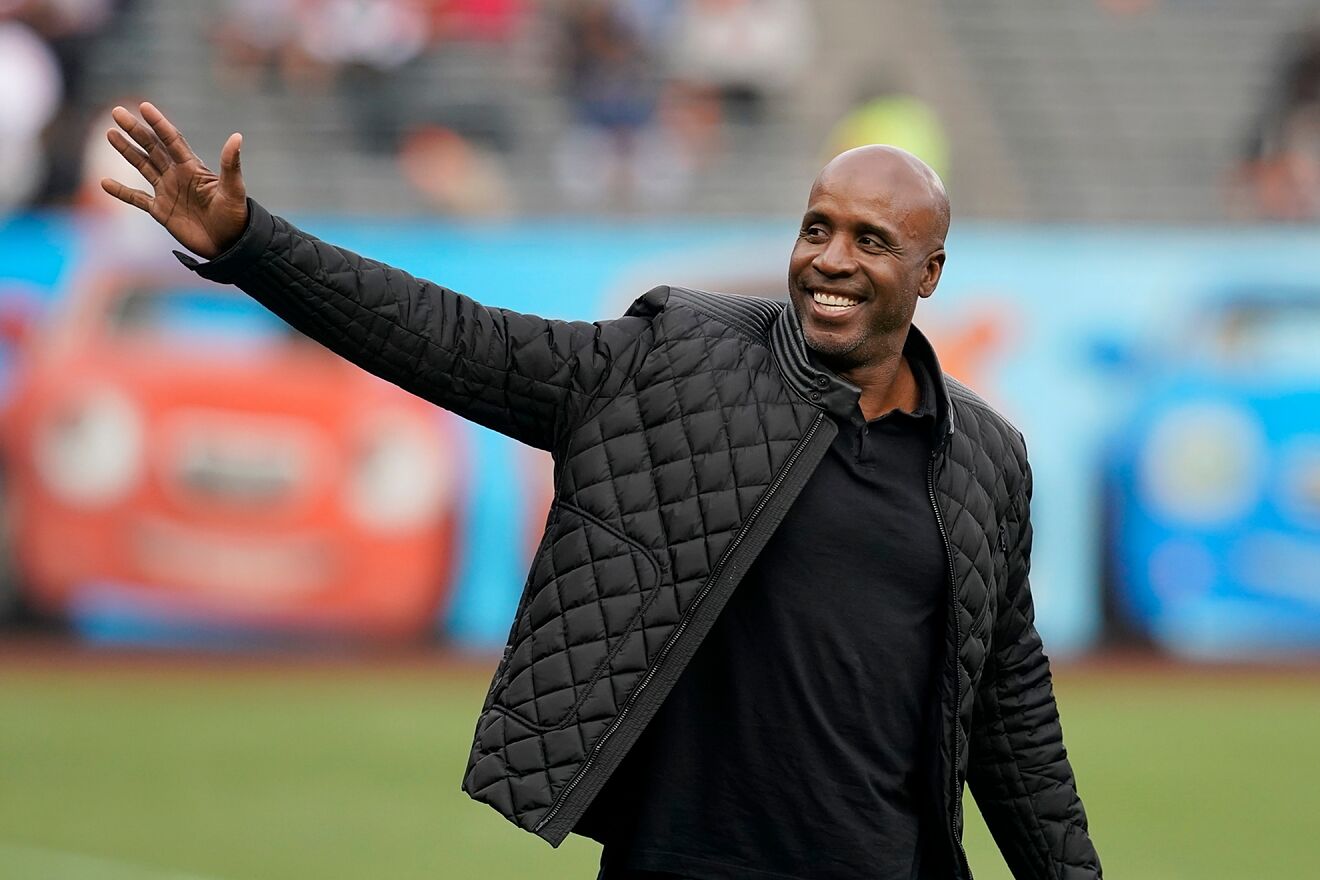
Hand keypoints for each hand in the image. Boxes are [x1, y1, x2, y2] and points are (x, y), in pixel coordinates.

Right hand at [100, 102, 248, 259]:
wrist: (229, 245)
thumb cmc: (235, 217)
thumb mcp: (233, 190)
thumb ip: (231, 165)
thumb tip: (237, 136)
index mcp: (193, 168)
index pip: (172, 140)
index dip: (159, 123)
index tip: (144, 106)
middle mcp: (178, 176)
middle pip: (152, 148)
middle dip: (135, 130)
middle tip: (117, 112)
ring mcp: (168, 192)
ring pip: (143, 166)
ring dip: (126, 151)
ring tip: (110, 134)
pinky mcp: (161, 211)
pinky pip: (137, 198)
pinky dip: (121, 192)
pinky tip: (104, 182)